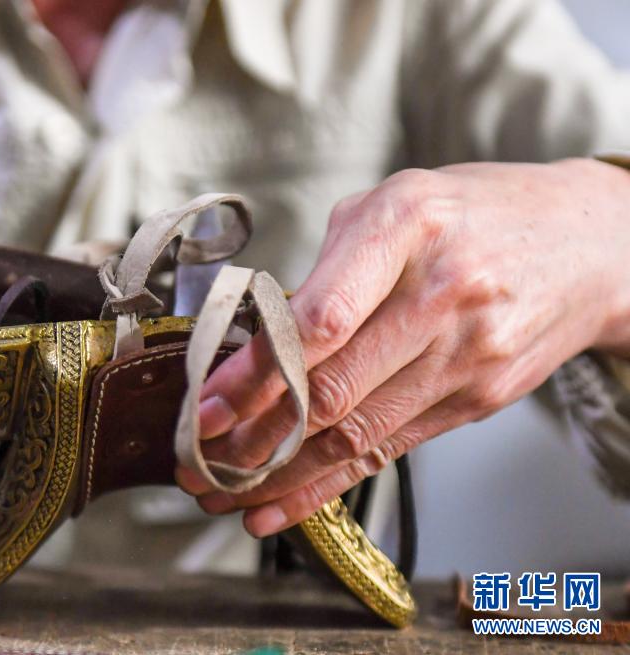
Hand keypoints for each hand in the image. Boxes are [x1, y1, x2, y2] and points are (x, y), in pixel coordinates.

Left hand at [176, 159, 629, 536]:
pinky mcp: (479, 399)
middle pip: (332, 386)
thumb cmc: (475, 212)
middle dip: (251, 434)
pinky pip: (391, 450)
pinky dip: (329, 485)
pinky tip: (280, 507)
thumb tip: (255, 337)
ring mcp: (467, 355)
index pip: (320, 318)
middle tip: (192, 460)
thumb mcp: (395, 201)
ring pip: (356, 431)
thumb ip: (327, 265)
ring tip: (220, 493)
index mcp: (408, 226)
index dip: (254, 371)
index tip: (205, 404)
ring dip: (279, 472)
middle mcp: (442, 295)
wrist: (591, 244)